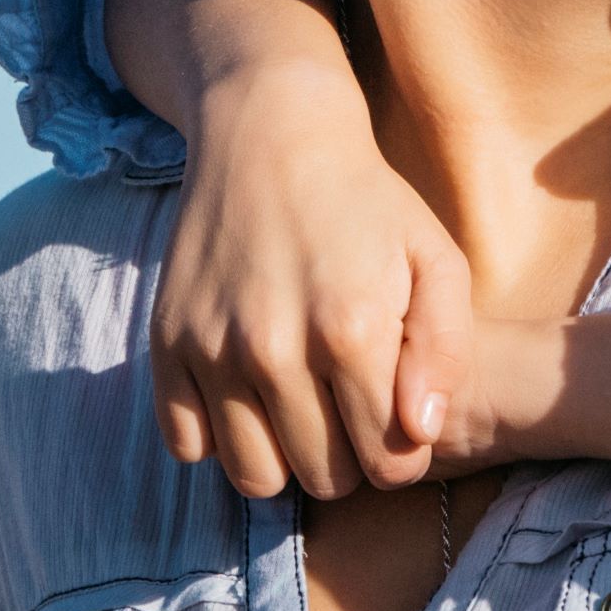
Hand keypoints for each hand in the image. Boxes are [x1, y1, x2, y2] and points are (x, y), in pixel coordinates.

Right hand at [155, 59, 475, 499]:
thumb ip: (444, 354)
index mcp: (351, 331)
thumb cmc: (367, 200)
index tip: (391, 412)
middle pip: (325, 480)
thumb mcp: (436, 261)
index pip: (388, 466)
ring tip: (298, 404)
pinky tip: (244, 391)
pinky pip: (187, 445)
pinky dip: (217, 433)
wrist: (269, 130)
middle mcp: (274, 348)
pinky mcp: (165, 342)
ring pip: (254, 478)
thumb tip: (417, 433)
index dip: (400, 450)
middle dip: (347, 454)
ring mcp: (211, 348)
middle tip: (346, 400)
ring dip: (283, 454)